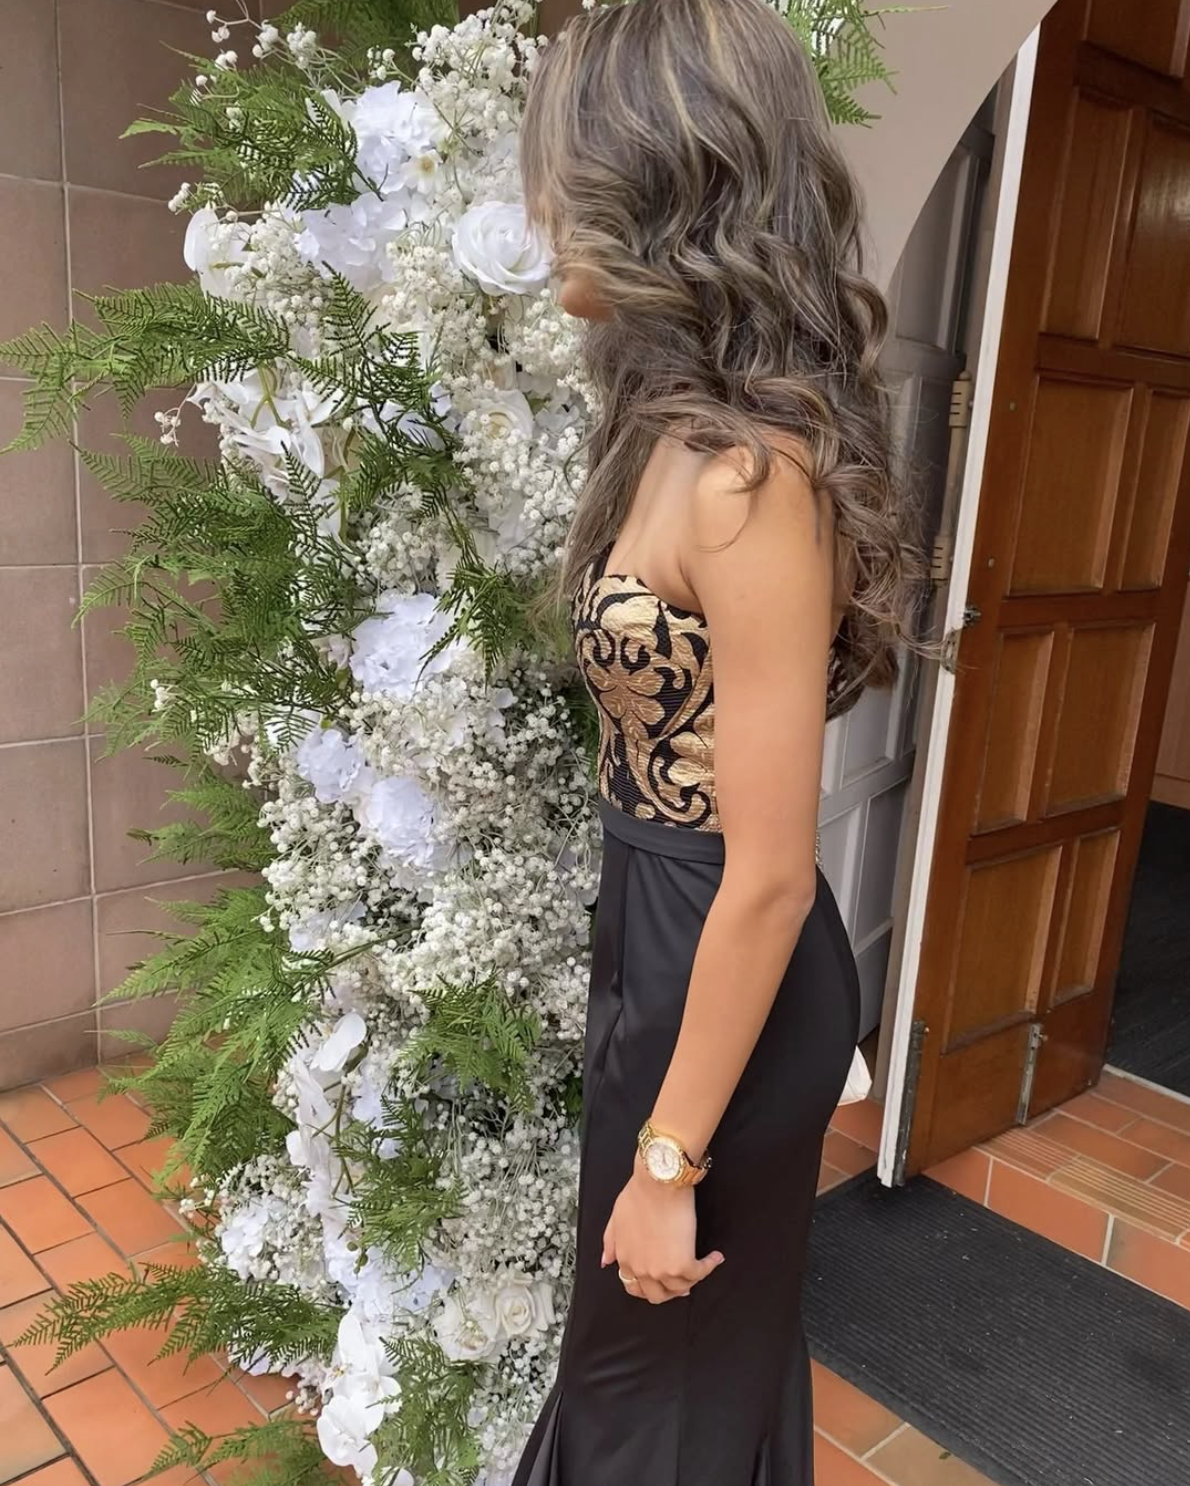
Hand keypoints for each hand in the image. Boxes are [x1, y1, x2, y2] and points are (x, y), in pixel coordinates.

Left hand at [600, 1154, 724, 1303]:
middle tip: (681, 1280)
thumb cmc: (640, 1192)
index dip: (650, 1284)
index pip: (635, 1287)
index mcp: (625, 1259)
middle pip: (657, 1295)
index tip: (661, 1277)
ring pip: (679, 1290)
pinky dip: (709, 1266)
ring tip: (699, 1266)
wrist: (659, 1182)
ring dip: (691, 1279)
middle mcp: (641, 1269)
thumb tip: (607, 1261)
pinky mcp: (682, 1264)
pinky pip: (699, 1274)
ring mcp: (661, 1270)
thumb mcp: (617, 1217)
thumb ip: (610, 1241)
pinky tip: (714, 1257)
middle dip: (670, 1290)